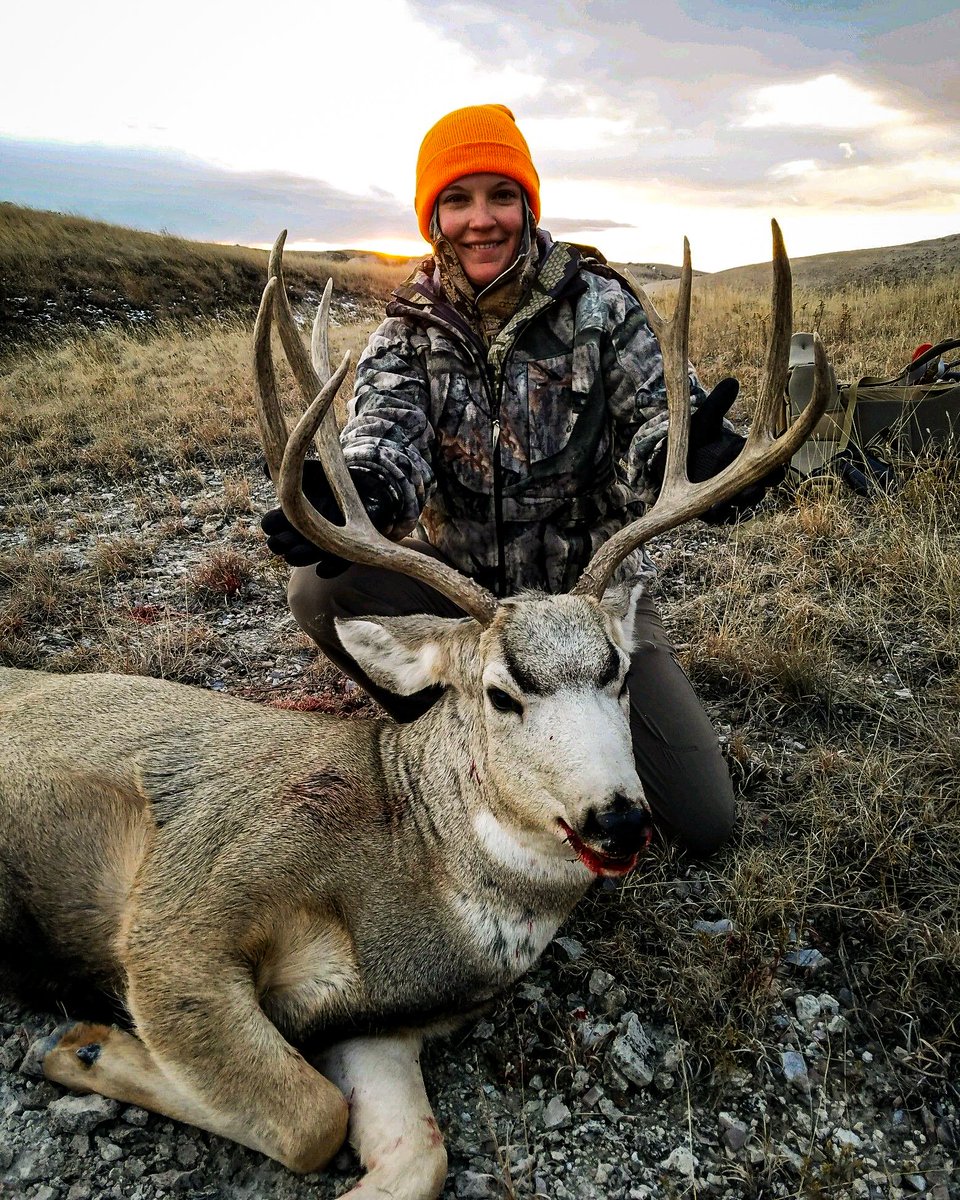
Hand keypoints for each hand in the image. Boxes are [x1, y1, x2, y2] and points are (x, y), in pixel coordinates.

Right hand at [260, 461, 397, 576]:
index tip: (281, 516)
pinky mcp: (338, 556)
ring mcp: (317, 546)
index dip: (270, 524)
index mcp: (291, 514)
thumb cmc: (335, 481)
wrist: (367, 490)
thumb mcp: (313, 472)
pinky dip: (325, 569)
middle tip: (294, 533)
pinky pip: (327, 570)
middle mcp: (300, 533)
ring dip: (299, 555)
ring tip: (312, 544)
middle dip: (281, 541)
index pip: (268, 525)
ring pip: (295, 559)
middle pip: (277, 546)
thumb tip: (263, 467)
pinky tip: (326, 562)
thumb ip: (291, 470)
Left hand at [687, 378, 784, 524]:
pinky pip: (726, 517)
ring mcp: (734, 496)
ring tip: (738, 495)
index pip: (777, 459)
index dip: (780, 458)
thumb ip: (719, 404)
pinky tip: (716, 509)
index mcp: (752, 456)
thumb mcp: (706, 422)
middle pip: (767, 483)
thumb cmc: (695, 441)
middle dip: (765, 482)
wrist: (672, 465)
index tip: (778, 454)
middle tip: (761, 479)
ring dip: (745, 500)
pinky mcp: (716, 511)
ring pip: (749, 502)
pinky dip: (723, 514)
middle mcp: (748, 478)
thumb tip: (731, 381)